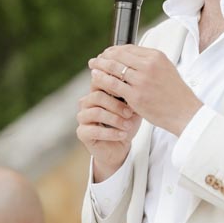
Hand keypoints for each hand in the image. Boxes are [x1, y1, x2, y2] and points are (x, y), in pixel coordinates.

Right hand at [77, 52, 143, 182]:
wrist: (121, 145)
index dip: (115, 85)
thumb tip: (141, 77)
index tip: (131, 92)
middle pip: (98, 95)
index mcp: (97, 91)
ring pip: (96, 112)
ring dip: (115, 119)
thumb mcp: (133, 106)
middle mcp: (86, 102)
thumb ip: (132, 92)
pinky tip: (123, 134)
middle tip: (131, 112)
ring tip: (128, 125)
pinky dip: (111, 133)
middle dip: (116, 104)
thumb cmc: (127, 122)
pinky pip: (94, 130)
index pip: (101, 81)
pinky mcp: (82, 133)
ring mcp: (82, 117)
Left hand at [88, 45, 201, 136]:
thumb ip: (150, 63)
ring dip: (100, 66)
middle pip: (119, 55)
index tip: (107, 54)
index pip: (129, 48)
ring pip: (113, 68)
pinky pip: (113, 84)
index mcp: (156, 57)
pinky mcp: (135, 95)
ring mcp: (141, 80)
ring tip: (93, 66)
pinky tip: (96, 78)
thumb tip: (131, 58)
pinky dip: (102, 79)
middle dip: (104, 56)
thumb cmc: (175, 94)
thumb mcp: (167, 70)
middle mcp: (148, 65)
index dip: (114, 50)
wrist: (185, 113)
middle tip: (96, 60)